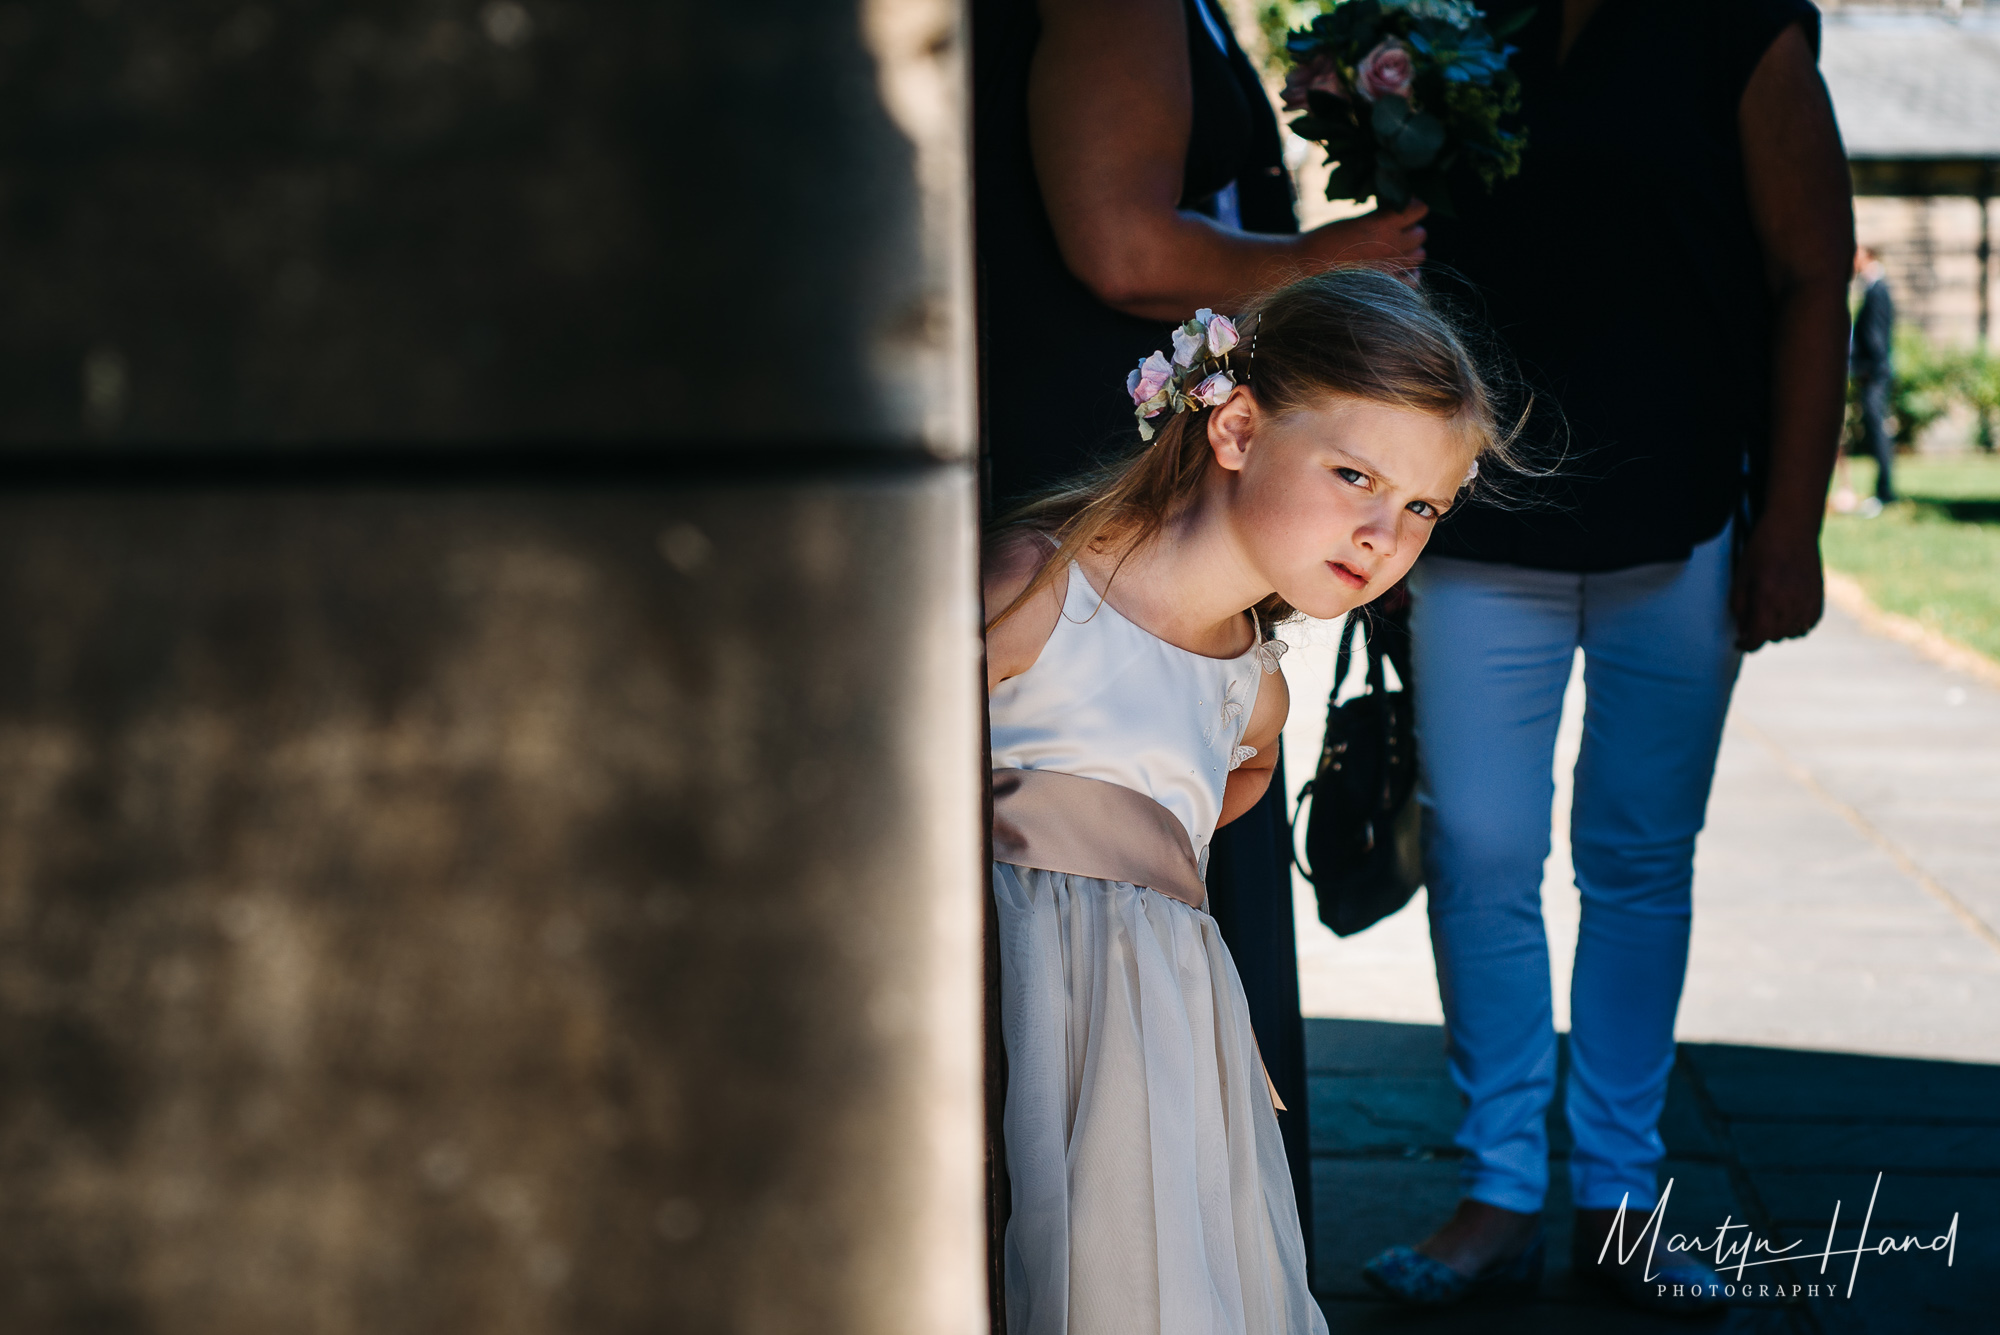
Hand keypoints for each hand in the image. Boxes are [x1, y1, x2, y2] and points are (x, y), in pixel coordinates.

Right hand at [1300, 200, 1427, 276]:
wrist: (1306, 267)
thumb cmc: (1324, 241)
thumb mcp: (1354, 221)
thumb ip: (1379, 218)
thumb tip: (1398, 214)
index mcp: (1383, 223)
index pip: (1420, 209)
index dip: (1411, 207)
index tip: (1400, 210)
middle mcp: (1392, 244)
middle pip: (1421, 233)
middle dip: (1409, 231)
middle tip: (1393, 233)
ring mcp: (1392, 267)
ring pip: (1421, 255)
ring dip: (1410, 251)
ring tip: (1393, 252)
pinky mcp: (1388, 286)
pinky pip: (1414, 279)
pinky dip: (1410, 274)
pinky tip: (1399, 270)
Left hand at [1729, 520, 1824, 651]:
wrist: (1792, 529)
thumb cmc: (1762, 550)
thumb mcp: (1741, 576)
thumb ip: (1739, 606)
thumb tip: (1743, 630)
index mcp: (1767, 599)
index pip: (1758, 637)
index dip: (1746, 645)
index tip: (1740, 643)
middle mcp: (1790, 604)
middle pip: (1774, 637)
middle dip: (1760, 634)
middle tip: (1751, 622)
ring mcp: (1808, 602)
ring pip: (1793, 634)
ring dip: (1779, 631)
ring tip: (1770, 615)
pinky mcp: (1819, 598)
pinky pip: (1809, 625)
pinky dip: (1798, 625)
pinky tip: (1788, 613)